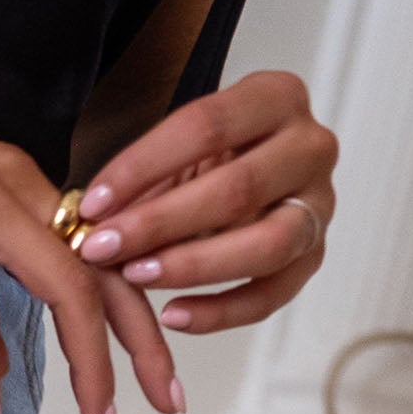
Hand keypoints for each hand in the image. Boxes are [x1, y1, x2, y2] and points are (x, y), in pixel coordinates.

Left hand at [73, 70, 337, 334]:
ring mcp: (319, 206)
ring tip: (137, 277)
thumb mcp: (181, 150)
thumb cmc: (210, 160)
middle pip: (238, 189)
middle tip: (104, 248)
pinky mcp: (313, 258)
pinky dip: (219, 312)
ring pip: (265, 245)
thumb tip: (94, 221)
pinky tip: (171, 316)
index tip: (93, 203)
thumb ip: (148, 178)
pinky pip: (270, 296)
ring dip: (193, 266)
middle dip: (161, 223)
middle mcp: (310, 147)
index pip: (207, 125)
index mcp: (277, 97)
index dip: (144, 166)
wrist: (255, 178)